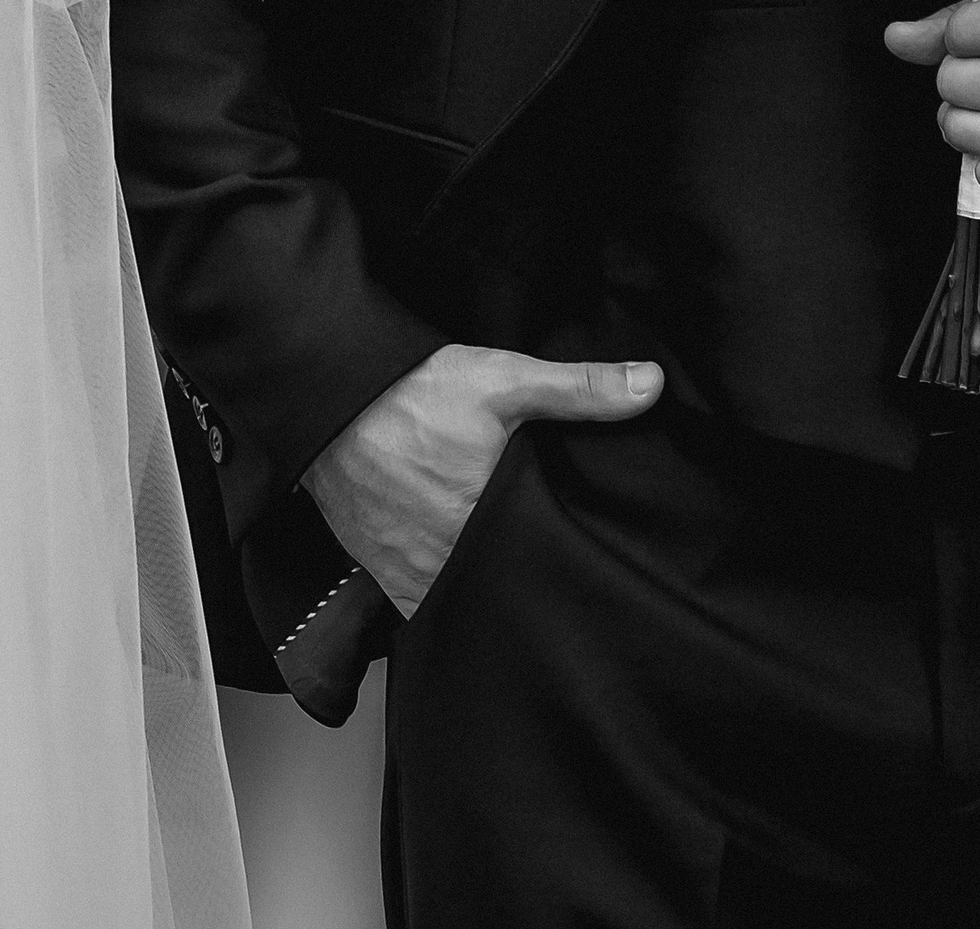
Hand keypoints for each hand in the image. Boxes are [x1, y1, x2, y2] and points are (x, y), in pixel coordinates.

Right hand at [302, 343, 664, 616]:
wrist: (328, 401)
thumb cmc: (414, 393)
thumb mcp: (504, 380)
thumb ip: (579, 389)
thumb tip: (651, 386)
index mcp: (487, 522)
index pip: (540, 564)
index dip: (561, 562)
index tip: (580, 560)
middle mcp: (450, 561)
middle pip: (502, 584)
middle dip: (522, 575)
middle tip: (542, 557)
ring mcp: (411, 574)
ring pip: (462, 596)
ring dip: (480, 583)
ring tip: (503, 565)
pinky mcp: (381, 573)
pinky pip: (421, 600)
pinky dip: (440, 589)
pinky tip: (456, 567)